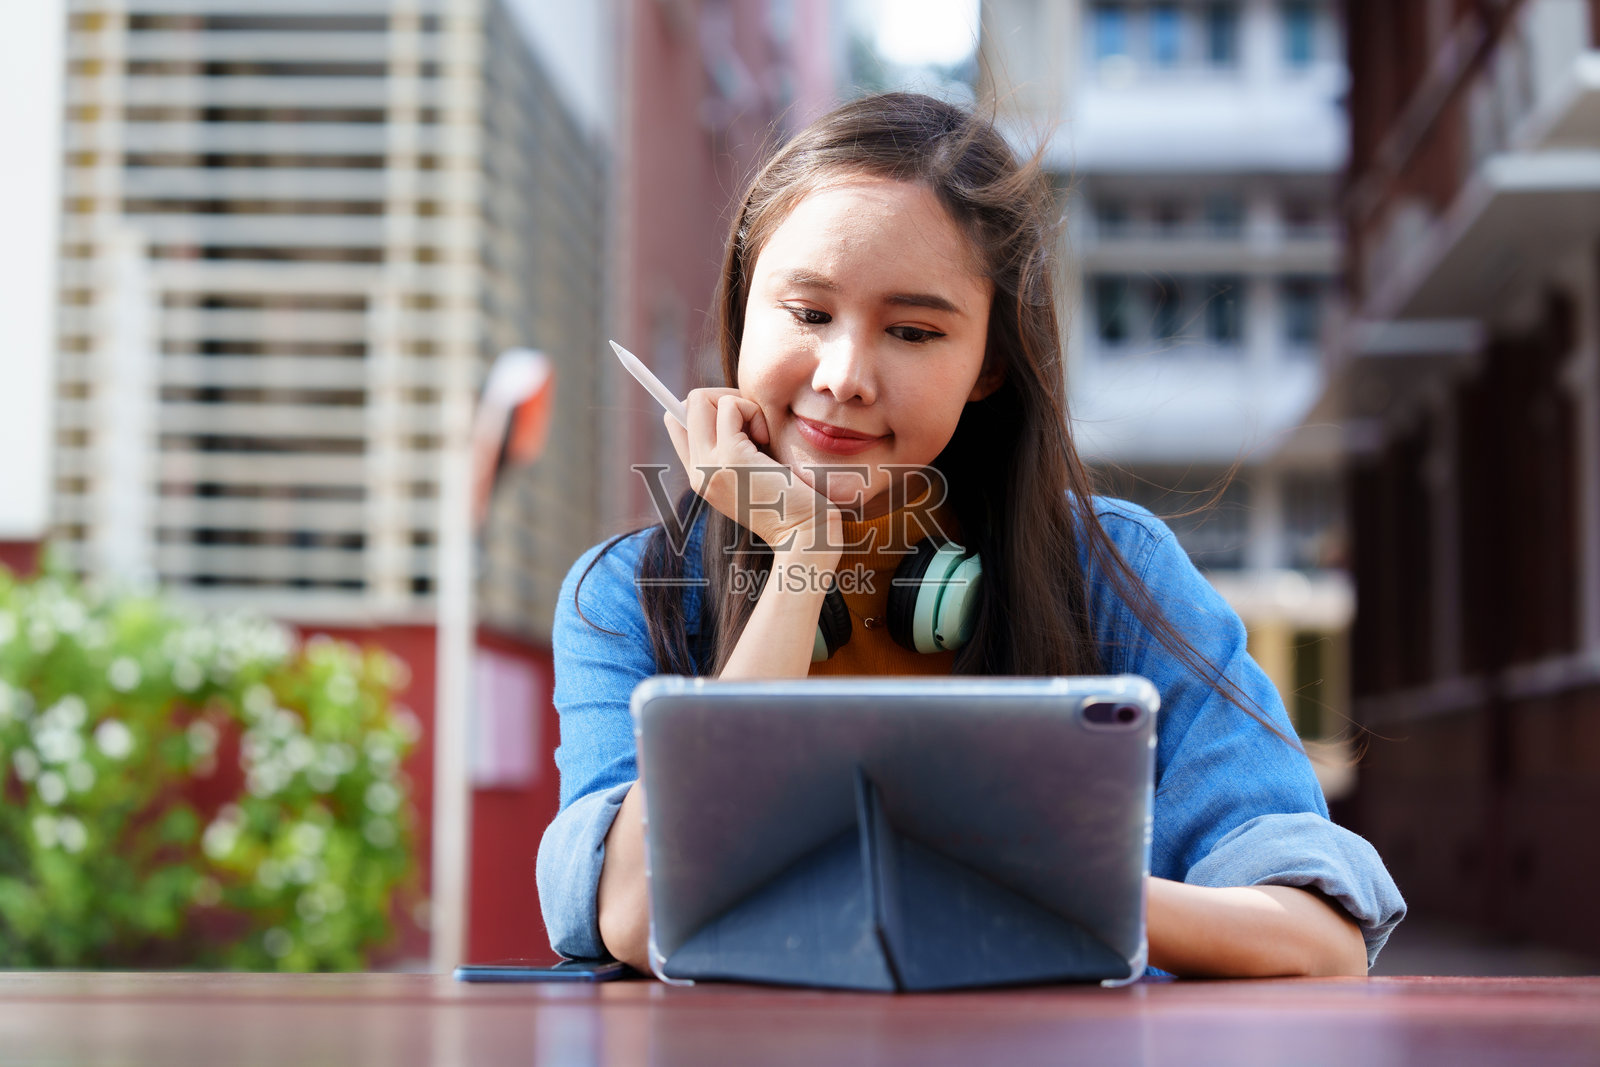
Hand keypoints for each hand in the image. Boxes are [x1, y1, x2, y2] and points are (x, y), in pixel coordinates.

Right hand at [663, 388, 838, 553]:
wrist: (802, 532)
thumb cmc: (789, 500)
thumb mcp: (752, 472)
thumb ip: (733, 448)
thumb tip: (730, 407)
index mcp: (700, 475)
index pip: (676, 422)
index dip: (705, 408)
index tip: (738, 420)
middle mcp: (697, 471)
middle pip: (687, 403)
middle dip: (723, 398)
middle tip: (752, 422)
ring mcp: (709, 464)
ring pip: (701, 398)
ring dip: (739, 405)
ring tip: (760, 435)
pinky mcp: (729, 456)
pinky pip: (729, 406)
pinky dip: (752, 411)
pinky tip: (767, 439)